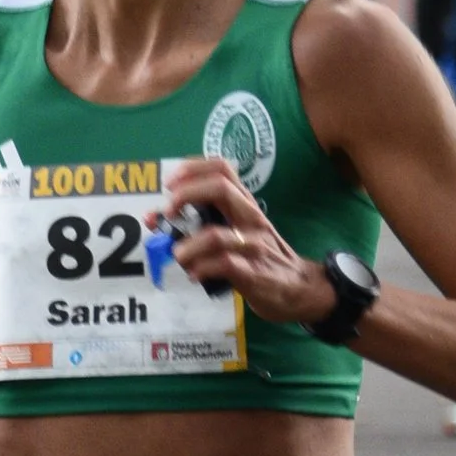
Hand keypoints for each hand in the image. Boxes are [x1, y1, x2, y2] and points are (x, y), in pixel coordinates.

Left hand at [157, 158, 329, 326]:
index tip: (170, 184)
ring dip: (188, 245)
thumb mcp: (237, 232)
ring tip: (178, 255)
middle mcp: (250, 217)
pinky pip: (223, 264)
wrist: (300, 288)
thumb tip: (155, 217)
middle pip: (220, 188)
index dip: (192, 169)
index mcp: (245, 203)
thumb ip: (201, 223)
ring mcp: (253, 244)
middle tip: (168, 212)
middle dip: (187, 195)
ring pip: (215, 234)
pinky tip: (194, 275)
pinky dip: (201, 268)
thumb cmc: (262, 257)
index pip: (222, 168)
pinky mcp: (253, 271)